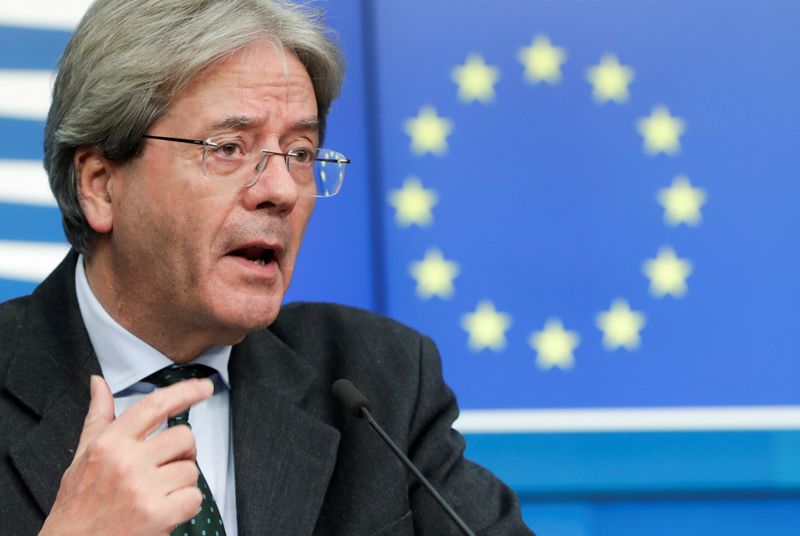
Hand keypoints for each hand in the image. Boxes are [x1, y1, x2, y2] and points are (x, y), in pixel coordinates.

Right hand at [39, 375, 213, 535]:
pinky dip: (186, 505)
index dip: (185, 391)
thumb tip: (99, 383)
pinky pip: (194, 497)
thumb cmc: (79, 503)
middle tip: (166, 465)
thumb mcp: (83, 455)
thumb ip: (99, 417)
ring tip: (156, 493)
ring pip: (191, 469)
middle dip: (183, 450)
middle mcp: (127, 462)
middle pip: (184, 437)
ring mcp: (143, 489)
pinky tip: (164, 510)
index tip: (204, 387)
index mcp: (110, 443)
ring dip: (181, 482)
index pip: (155, 406)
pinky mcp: (158, 514)